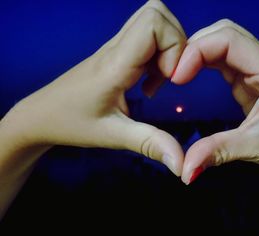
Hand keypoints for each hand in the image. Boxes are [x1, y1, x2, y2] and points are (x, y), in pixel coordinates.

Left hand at [2, 0, 185, 175]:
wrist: (42, 115)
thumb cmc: (72, 123)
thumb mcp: (114, 136)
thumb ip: (150, 144)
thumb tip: (181, 164)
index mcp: (115, 64)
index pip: (153, 23)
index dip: (174, 46)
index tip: (170, 79)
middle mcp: (116, 49)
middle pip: (157, 13)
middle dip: (175, 43)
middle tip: (168, 77)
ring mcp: (115, 48)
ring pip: (153, 21)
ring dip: (167, 48)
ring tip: (159, 79)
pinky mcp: (117, 54)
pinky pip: (146, 38)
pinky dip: (158, 55)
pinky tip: (149, 82)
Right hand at [172, 19, 258, 184]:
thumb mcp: (254, 148)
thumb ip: (217, 152)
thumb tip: (185, 168)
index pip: (230, 40)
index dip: (197, 52)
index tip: (178, 77)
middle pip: (225, 33)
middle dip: (195, 47)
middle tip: (174, 71)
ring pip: (224, 42)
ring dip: (198, 53)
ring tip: (179, 73)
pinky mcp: (250, 78)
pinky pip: (224, 59)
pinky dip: (204, 62)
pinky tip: (191, 74)